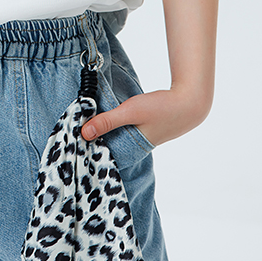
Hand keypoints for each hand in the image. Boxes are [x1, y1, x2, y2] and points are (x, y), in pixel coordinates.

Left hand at [81, 85, 211, 147]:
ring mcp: (141, 140)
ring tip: (83, 129)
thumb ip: (107, 121)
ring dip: (103, 135)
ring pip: (116, 141)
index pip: (106, 158)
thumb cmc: (161, 107)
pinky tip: (103, 122)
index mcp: (132, 150)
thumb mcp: (130, 111)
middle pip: (109, 150)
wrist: (190, 102)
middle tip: (72, 138)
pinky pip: (123, 133)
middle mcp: (136, 149)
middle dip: (93, 145)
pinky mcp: (144, 131)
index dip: (90, 155)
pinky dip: (113, 129)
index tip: (72, 149)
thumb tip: (83, 133)